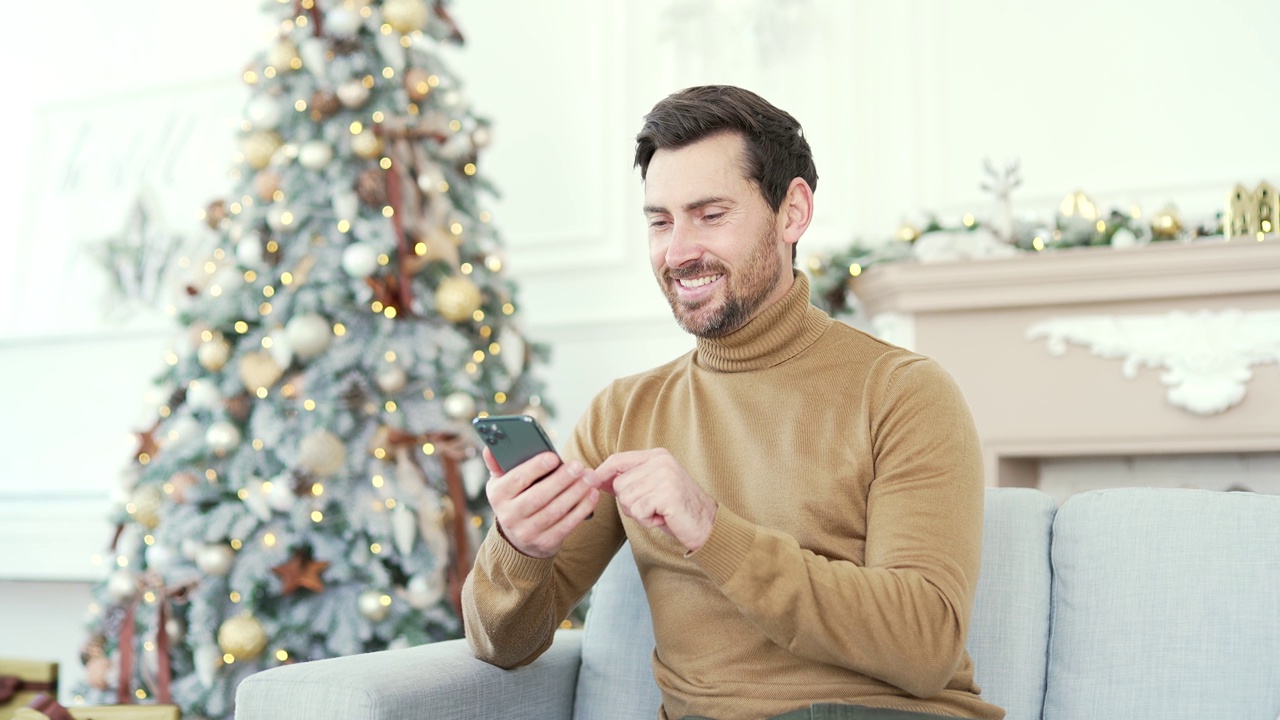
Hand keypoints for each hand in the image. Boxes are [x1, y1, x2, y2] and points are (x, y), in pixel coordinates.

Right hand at [482, 448, 598, 558]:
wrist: (518, 539)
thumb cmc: (515, 499)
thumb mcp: (502, 483)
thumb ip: (499, 464)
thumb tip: (490, 447)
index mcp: (497, 496)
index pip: (516, 480)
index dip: (535, 468)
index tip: (554, 457)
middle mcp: (509, 516)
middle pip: (538, 496)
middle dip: (561, 480)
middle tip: (578, 466)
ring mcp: (527, 532)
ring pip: (555, 511)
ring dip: (576, 493)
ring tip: (590, 477)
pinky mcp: (545, 543)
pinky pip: (567, 525)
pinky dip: (582, 509)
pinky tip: (592, 494)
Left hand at [589, 449, 715, 551]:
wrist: (706, 525)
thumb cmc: (676, 509)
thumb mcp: (651, 488)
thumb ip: (629, 480)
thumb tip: (597, 478)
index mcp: (657, 456)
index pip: (618, 459)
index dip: (602, 473)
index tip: (593, 482)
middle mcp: (660, 461)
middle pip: (619, 484)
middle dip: (628, 503)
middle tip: (651, 508)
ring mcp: (664, 476)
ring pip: (627, 499)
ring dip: (640, 513)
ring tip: (659, 512)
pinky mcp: (667, 493)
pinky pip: (638, 511)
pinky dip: (648, 520)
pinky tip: (664, 517)